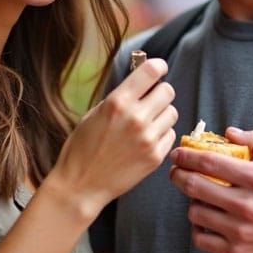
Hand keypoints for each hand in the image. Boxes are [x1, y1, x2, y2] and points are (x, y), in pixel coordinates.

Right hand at [50, 58, 177, 215]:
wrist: (80, 186)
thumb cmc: (83, 148)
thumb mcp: (95, 113)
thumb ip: (120, 97)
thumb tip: (141, 82)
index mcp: (118, 102)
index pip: (152, 70)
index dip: (158, 66)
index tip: (158, 69)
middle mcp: (136, 118)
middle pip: (168, 91)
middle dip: (160, 92)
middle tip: (150, 100)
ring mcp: (148, 139)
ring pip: (172, 112)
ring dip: (162, 114)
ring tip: (146, 123)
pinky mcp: (155, 157)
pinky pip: (171, 134)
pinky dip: (161, 134)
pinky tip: (145, 140)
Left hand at [169, 128, 252, 252]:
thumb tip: (230, 133)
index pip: (210, 163)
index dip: (188, 155)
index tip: (179, 153)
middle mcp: (248, 206)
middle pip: (195, 186)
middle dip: (179, 174)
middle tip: (177, 170)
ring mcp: (241, 232)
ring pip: (195, 212)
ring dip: (191, 200)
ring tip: (198, 195)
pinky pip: (202, 239)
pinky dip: (198, 227)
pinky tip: (205, 219)